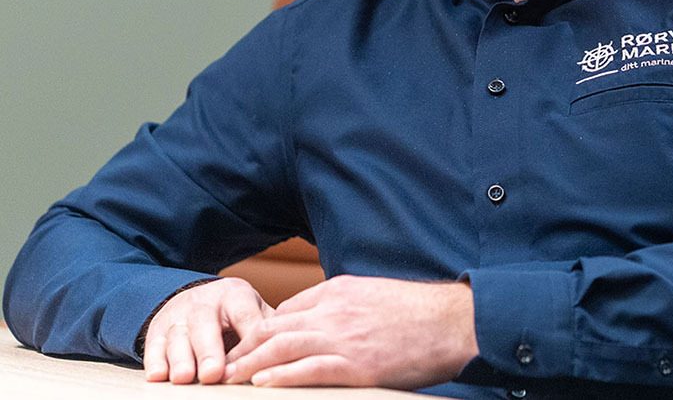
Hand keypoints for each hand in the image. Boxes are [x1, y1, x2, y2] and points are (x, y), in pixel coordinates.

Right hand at [143, 277, 272, 383]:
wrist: (199, 300)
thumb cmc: (236, 314)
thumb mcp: (256, 312)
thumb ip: (270, 329)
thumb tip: (292, 350)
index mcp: (236, 295)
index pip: (244, 314)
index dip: (248, 335)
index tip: (253, 358)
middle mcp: (204, 302)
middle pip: (205, 323)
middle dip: (208, 350)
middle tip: (212, 374)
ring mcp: (178, 315)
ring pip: (177, 335)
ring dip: (180, 358)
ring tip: (184, 378)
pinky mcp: (157, 330)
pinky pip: (153, 345)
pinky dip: (154, 361)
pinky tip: (158, 376)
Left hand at [223, 275, 478, 387]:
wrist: (452, 321)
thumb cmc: (420, 312)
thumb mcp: (375, 296)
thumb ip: (346, 306)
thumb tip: (325, 322)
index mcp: (340, 291)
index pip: (287, 311)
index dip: (258, 330)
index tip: (241, 347)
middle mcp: (335, 310)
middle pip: (275, 328)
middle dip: (243, 348)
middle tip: (219, 365)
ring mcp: (344, 336)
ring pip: (283, 348)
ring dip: (249, 364)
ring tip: (227, 378)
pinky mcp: (357, 364)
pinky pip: (309, 369)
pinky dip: (281, 376)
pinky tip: (262, 383)